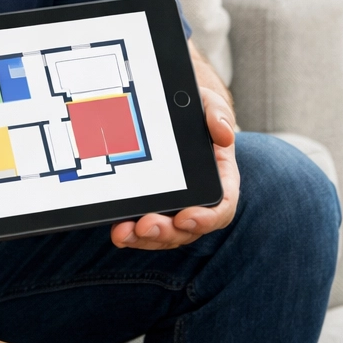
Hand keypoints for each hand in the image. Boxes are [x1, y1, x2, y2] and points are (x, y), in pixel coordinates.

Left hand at [111, 84, 238, 249]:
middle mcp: (200, 201)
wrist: (170, 111)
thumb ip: (218, 114)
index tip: (186, 216)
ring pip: (165, 235)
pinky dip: (132, 234)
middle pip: (188, 229)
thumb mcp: (208, 103)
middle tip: (146, 224)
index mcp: (221, 179)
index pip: (221, 207)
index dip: (207, 218)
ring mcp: (176, 209)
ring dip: (145, 238)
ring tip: (124, 232)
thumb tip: (225, 135)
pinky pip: (145, 230)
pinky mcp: (153, 210)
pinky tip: (118, 231)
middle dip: (167, 231)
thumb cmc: (194, 110)